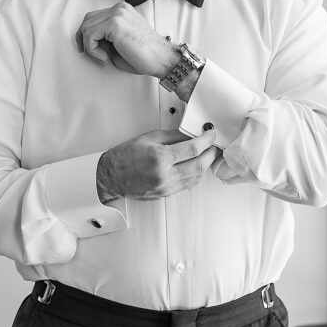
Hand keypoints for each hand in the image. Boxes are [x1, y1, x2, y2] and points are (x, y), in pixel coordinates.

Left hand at [76, 3, 177, 77]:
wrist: (161, 59)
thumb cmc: (144, 55)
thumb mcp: (119, 43)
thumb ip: (104, 37)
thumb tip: (86, 40)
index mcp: (122, 10)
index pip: (94, 16)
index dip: (87, 34)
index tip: (89, 49)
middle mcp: (119, 8)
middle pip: (87, 20)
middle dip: (84, 39)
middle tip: (93, 55)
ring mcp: (117, 14)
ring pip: (86, 28)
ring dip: (90, 47)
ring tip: (104, 58)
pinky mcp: (115, 24)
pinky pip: (90, 36)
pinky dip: (93, 50)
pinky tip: (105, 58)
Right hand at [97, 128, 218, 200]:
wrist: (112, 175)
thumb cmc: (127, 155)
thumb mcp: (151, 137)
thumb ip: (174, 136)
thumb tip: (193, 133)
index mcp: (160, 158)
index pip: (193, 148)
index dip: (207, 139)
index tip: (211, 133)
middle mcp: (165, 175)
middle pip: (199, 165)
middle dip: (211, 153)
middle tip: (214, 144)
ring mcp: (166, 187)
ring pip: (196, 177)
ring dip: (205, 164)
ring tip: (206, 154)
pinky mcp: (167, 194)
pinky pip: (188, 185)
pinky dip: (196, 174)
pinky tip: (195, 165)